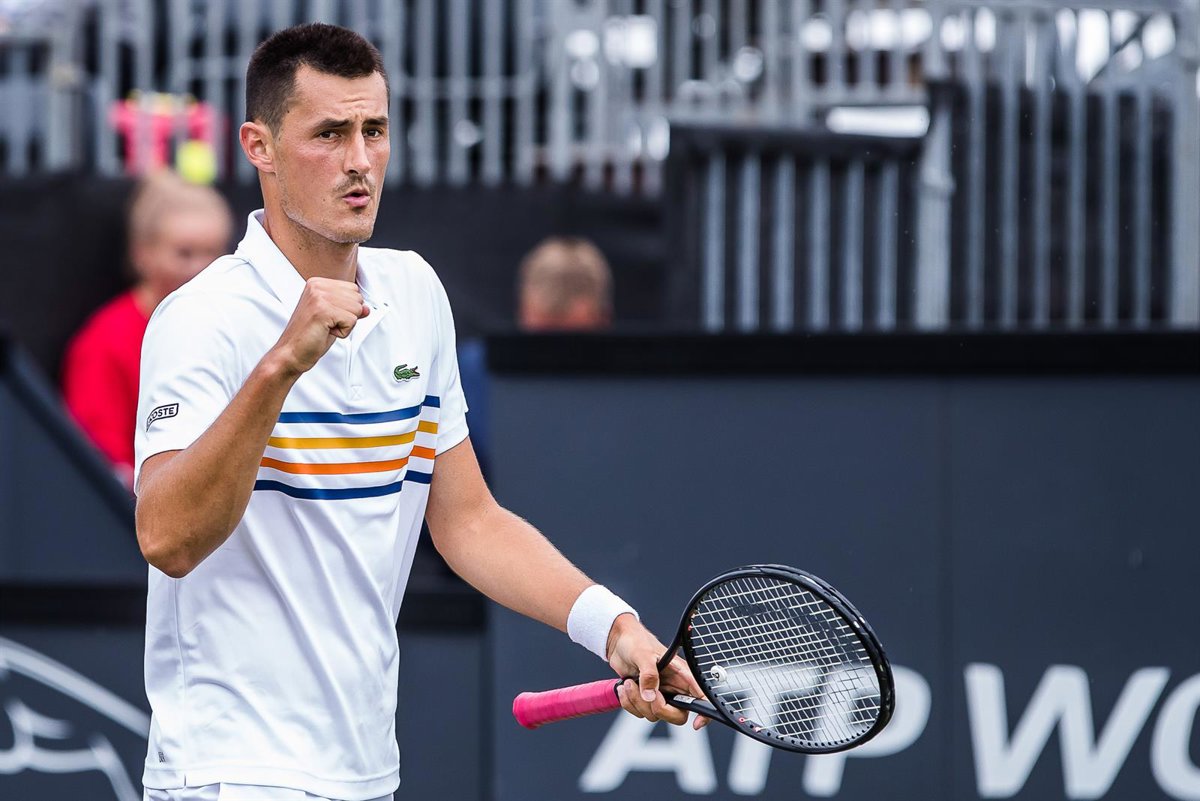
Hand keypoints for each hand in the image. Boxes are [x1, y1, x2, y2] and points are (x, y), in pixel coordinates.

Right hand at [271, 277, 369, 373]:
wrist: (291, 353)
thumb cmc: (309, 337)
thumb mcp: (334, 318)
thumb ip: (349, 308)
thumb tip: (367, 308)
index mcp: (318, 283)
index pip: (353, 289)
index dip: (347, 308)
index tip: (328, 317)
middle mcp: (317, 286)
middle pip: (357, 298)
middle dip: (348, 316)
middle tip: (327, 324)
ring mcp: (319, 297)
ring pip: (357, 309)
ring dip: (345, 325)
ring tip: (326, 328)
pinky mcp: (322, 310)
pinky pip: (351, 321)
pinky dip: (343, 332)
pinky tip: (325, 332)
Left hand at [606, 613, 711, 729]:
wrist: (618, 642)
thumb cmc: (636, 641)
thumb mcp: (643, 654)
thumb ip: (649, 675)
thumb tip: (650, 696)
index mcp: (681, 674)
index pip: (701, 697)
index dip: (705, 713)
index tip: (696, 723)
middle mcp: (673, 687)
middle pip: (677, 715)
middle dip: (659, 709)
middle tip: (646, 694)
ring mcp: (659, 694)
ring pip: (655, 715)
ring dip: (637, 702)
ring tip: (630, 682)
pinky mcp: (645, 698)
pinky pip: (639, 712)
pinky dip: (629, 703)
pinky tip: (625, 687)